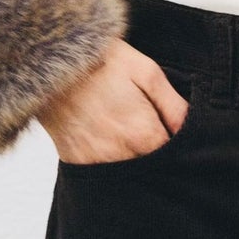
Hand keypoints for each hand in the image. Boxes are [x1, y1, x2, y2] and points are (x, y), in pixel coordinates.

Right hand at [35, 38, 190, 163]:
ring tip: (132, 138)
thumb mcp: (146, 72)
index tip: (177, 136)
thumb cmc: (100, 61)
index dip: (181, 148)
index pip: (176, 157)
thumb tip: (189, 129)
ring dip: (137, 163)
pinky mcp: (76, 164)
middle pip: (154, 171)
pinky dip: (112, 167)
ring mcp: (97, 163)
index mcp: (144, 134)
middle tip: (154, 133)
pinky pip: (103, 176)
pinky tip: (112, 146)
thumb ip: (173, 106)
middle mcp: (122, 156)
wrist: (49, 62)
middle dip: (160, 157)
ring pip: (130, 177)